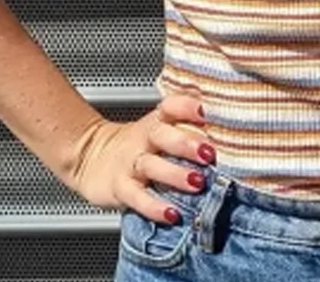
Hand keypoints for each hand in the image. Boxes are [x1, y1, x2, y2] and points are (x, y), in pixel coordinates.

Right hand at [68, 94, 213, 221]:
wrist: (92, 157)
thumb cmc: (140, 143)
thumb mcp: (159, 126)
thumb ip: (188, 123)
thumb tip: (227, 118)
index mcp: (157, 120)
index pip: (170, 105)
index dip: (187, 106)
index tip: (206, 110)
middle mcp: (144, 139)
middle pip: (162, 135)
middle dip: (186, 143)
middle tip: (209, 152)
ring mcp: (131, 163)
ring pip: (151, 166)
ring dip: (175, 175)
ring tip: (197, 182)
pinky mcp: (120, 188)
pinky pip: (136, 198)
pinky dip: (153, 207)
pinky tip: (170, 214)